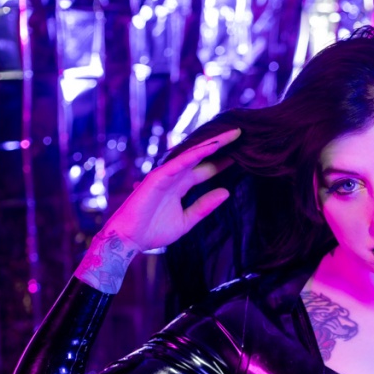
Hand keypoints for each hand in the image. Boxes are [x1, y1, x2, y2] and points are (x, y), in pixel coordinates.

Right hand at [102, 127, 240, 251]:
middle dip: (220, 144)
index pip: (207, 169)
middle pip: (202, 156)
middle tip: (241, 134)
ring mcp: (167, 175)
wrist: (130, 240)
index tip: (243, 154)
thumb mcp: (187, 221)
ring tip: (231, 135)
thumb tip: (226, 192)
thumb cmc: (154, 231)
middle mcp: (175, 176)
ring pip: (193, 154)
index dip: (223, 162)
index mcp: (182, 185)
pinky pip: (179, 163)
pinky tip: (211, 147)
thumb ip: (205, 206)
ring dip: (211, 143)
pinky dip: (195, 154)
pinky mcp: (157, 177)